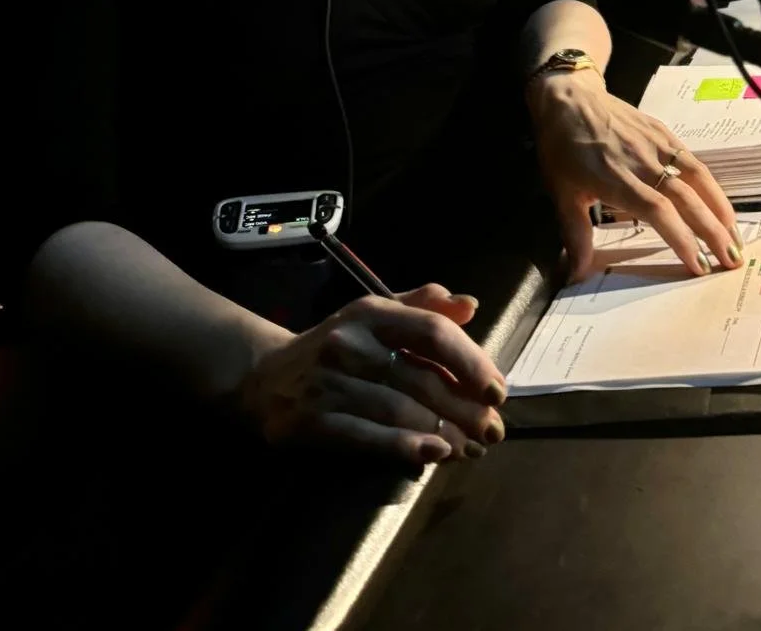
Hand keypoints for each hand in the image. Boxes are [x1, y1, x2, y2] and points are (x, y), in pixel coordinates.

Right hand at [234, 284, 506, 467]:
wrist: (263, 375)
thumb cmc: (336, 343)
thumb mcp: (376, 314)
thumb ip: (424, 308)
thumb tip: (470, 306)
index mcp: (372, 312)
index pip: (432, 333)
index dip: (471, 362)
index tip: (497, 390)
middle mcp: (351, 343)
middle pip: (422, 379)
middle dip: (466, 409)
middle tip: (495, 430)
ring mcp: (329, 383)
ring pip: (400, 411)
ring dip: (445, 433)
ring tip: (474, 448)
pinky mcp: (312, 421)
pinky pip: (367, 436)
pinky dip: (405, 446)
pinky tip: (435, 454)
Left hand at [526, 68, 742, 281]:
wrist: (568, 98)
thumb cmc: (562, 148)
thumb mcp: (561, 193)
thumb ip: (575, 235)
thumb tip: (576, 274)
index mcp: (615, 180)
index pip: (658, 212)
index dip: (681, 238)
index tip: (699, 265)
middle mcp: (641, 162)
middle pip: (686, 198)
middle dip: (713, 231)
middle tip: (732, 259)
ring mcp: (655, 145)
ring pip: (697, 178)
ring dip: (720, 208)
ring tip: (736, 236)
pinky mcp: (663, 133)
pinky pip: (693, 160)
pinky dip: (711, 184)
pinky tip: (720, 204)